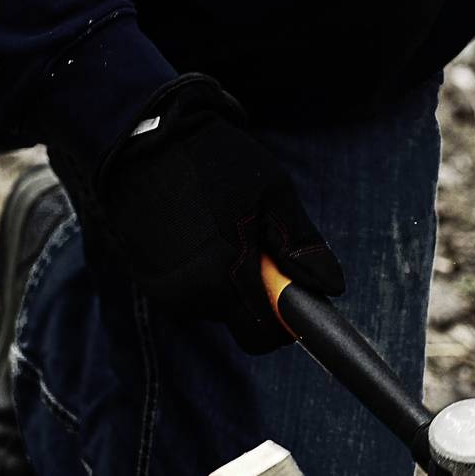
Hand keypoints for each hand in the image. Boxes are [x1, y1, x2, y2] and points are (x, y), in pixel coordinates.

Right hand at [49, 75, 339, 353]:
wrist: (143, 137)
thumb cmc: (216, 162)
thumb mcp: (273, 195)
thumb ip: (301, 246)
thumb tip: (331, 287)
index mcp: (225, 277)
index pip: (263, 338)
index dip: (283, 320)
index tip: (287, 288)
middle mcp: (188, 294)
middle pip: (238, 322)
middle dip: (253, 294)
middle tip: (252, 242)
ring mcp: (161, 289)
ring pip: (211, 306)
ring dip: (225, 280)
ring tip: (219, 228)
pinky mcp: (143, 277)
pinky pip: (186, 291)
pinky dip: (199, 272)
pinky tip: (194, 231)